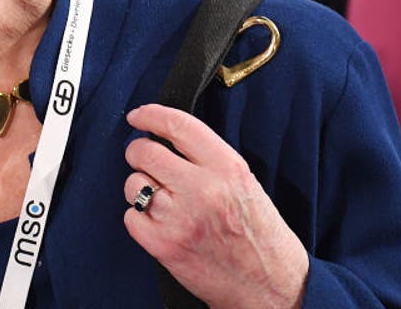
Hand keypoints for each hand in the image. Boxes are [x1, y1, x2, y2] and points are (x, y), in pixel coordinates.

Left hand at [123, 104, 307, 308]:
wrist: (271, 287)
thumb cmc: (260, 236)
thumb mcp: (245, 184)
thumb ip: (209, 160)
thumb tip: (167, 138)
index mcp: (228, 169)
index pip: (179, 125)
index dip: (151, 115)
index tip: (139, 116)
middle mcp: (203, 190)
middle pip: (144, 152)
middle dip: (139, 153)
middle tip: (146, 161)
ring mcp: (180, 218)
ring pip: (133, 184)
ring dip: (140, 188)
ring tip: (161, 200)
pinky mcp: (164, 245)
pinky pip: (129, 216)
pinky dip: (139, 218)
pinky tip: (159, 223)